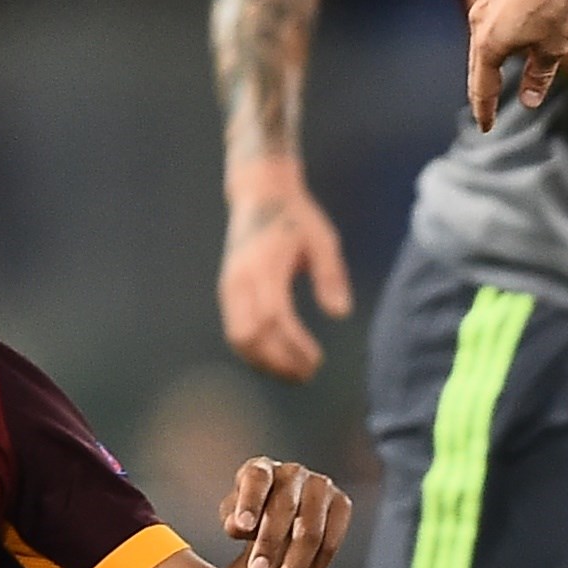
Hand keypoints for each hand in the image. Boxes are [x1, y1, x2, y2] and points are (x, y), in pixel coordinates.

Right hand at [217, 167, 352, 381]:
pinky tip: (278, 359)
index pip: (275, 317)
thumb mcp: (323, 240)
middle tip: (307, 374)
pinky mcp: (228, 290)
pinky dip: (253, 350)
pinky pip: (234, 329)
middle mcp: (241, 279)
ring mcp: (230, 285)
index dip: (292, 346)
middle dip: (277, 362)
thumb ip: (331, 276)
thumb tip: (340, 314)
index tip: (316, 360)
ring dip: (264, 361)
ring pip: (237, 337)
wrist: (259, 193)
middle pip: (250, 336)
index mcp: (265, 266)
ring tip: (294, 373)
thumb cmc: (296, 217)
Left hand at [217, 457, 352, 567]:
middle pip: (285, 507)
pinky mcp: (341, 504)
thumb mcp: (234, 520)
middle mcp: (293, 472)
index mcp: (261, 469)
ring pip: (311, 531)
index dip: (250, 502)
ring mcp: (321, 486)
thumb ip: (232, 521)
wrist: (285, 526)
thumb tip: (237, 525)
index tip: (242, 528)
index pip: (256, 478)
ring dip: (293, 565)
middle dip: (269, 542)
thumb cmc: (251, 519)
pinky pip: (331, 542)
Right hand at [464, 0, 567, 128]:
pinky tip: (509, 32)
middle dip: (483, 86)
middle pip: (479, 62)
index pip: (483, 86)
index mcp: (489, 44)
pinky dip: (498, 30)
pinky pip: (493, 14)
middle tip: (484, 107)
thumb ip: (537, 78)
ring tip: (494, 72)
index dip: (485, 109)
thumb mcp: (552, 50)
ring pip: (484, 35)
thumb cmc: (558, 7)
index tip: (485, 126)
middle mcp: (479, 21)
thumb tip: (528, 102)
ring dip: (490, 55)